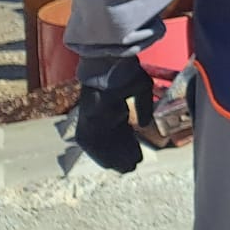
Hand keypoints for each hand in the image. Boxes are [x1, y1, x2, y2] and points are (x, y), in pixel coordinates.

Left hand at [74, 59, 155, 173]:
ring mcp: (91, 116)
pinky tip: (111, 163)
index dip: (127, 141)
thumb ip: (143, 106)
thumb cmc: (126, 71)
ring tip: (126, 167)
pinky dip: (101, 155)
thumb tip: (144, 124)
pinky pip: (92, 143)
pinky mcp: (86, 119)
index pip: (119, 128)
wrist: (108, 62)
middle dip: (121, 152)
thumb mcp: (141, 87)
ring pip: (103, 144)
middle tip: (131, 164)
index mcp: (111, 103)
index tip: (135, 152)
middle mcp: (99, 113)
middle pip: (111, 138)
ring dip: (113, 157)